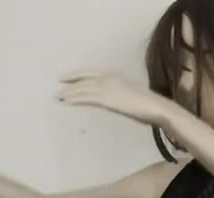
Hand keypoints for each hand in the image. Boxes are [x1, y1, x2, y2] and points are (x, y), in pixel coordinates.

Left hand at [57, 71, 176, 126]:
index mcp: (114, 75)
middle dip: (70, 82)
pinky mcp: (106, 99)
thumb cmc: (147, 104)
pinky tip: (66, 102)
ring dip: (69, 93)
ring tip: (58, 97)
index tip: (66, 78)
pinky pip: (85, 98)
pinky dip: (74, 99)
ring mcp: (107, 87)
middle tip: (58, 87)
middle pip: (83, 79)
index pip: (90, 73)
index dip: (76, 75)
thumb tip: (110, 100)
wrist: (155, 107)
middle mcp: (108, 77)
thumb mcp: (128, 95)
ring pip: (82, 88)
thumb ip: (117, 95)